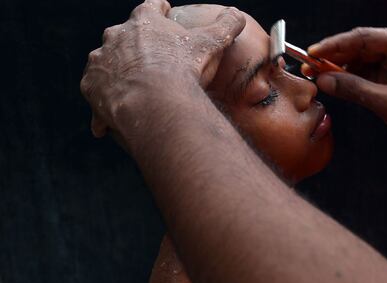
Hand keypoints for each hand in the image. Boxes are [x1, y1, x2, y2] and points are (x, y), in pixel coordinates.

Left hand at [80, 0, 244, 138]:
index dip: (159, 10)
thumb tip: (238, 15)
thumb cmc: (182, 68)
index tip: (163, 13)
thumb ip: (225, 26)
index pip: (151, 7)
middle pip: (123, 35)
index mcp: (143, 21)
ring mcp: (100, 60)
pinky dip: (104, 98)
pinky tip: (115, 110)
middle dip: (134, 44)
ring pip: (105, 61)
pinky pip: (96, 91)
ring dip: (115, 70)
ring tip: (130, 87)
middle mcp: (116, 36)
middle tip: (149, 60)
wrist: (154, 100)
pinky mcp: (90, 85)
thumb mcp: (210, 43)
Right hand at [302, 28, 386, 142]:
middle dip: (332, 56)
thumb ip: (355, 90)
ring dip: (337, 67)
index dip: (335, 45)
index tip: (313, 52)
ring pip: (360, 58)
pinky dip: (347, 77)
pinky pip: (364, 71)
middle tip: (308, 66)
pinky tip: (332, 81)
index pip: (365, 38)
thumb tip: (324, 80)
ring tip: (315, 75)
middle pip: (360, 46)